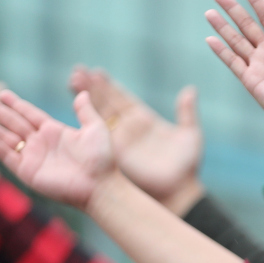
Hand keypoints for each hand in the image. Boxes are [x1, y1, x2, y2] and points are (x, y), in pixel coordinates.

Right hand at [0, 89, 116, 209]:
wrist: (100, 185)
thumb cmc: (102, 159)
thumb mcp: (96, 129)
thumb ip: (85, 111)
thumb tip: (81, 92)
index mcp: (55, 131)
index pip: (30, 114)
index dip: (16, 104)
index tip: (2, 92)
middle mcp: (41, 142)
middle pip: (14, 123)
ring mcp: (32, 157)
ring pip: (5, 138)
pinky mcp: (27, 172)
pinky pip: (7, 156)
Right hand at [67, 66, 204, 213]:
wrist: (179, 191)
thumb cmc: (187, 167)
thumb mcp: (191, 135)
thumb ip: (187, 113)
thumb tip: (189, 89)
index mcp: (145, 120)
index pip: (123, 98)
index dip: (110, 86)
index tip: (96, 71)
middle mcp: (129, 127)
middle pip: (106, 102)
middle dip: (92, 87)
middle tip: (77, 70)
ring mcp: (121, 138)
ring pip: (99, 113)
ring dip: (86, 97)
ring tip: (72, 80)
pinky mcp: (116, 151)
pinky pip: (99, 132)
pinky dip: (87, 118)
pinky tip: (77, 105)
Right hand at [205, 0, 263, 138]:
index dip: (258, 3)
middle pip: (247, 26)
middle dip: (233, 10)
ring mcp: (259, 66)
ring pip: (236, 41)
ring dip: (222, 27)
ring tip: (209, 12)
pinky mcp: (251, 80)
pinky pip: (233, 62)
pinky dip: (221, 51)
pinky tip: (210, 38)